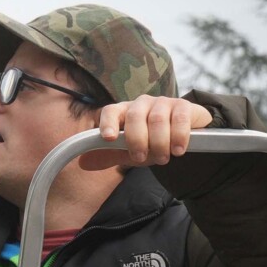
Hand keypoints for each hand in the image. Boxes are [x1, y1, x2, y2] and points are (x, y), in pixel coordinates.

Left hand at [80, 95, 213, 169]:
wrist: (181, 136)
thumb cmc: (149, 141)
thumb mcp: (127, 151)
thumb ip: (108, 155)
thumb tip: (83, 163)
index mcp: (123, 112)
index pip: (110, 111)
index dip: (108, 123)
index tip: (109, 138)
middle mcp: (141, 104)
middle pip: (134, 116)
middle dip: (137, 140)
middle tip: (140, 159)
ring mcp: (163, 102)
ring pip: (157, 119)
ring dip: (159, 142)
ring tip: (162, 158)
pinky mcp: (184, 106)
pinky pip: (180, 118)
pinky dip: (178, 136)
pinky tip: (178, 150)